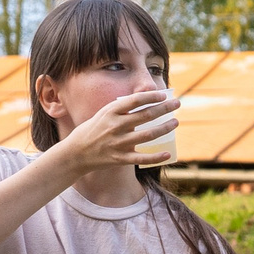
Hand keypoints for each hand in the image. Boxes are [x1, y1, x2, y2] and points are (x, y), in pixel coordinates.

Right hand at [61, 89, 177, 172]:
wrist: (76, 153)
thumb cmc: (94, 129)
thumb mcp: (104, 113)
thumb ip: (122, 107)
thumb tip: (145, 99)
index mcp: (110, 112)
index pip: (135, 100)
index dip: (151, 96)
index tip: (163, 94)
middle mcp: (115, 126)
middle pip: (146, 116)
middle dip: (164, 109)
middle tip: (177, 104)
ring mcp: (118, 143)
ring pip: (148, 135)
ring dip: (164, 129)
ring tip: (175, 123)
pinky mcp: (119, 158)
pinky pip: (141, 158)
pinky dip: (155, 157)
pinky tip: (167, 154)